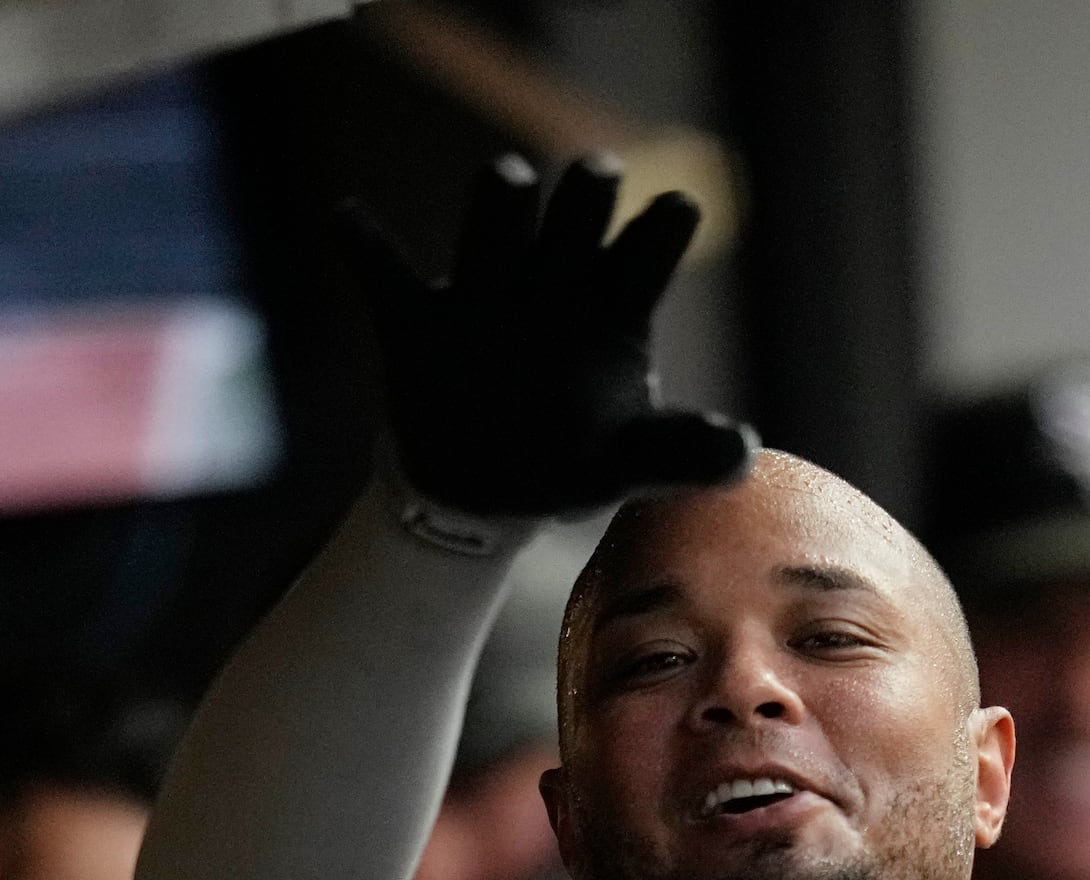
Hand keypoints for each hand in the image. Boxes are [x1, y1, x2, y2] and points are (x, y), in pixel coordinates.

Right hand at [340, 154, 756, 517]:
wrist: (480, 494)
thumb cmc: (568, 464)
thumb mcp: (628, 464)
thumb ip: (680, 451)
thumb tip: (743, 453)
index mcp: (610, 313)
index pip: (642, 259)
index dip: (657, 232)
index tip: (675, 207)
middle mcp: (551, 288)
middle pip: (571, 227)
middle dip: (583, 200)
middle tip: (600, 174)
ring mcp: (483, 299)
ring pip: (494, 235)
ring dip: (502, 208)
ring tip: (510, 179)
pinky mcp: (418, 323)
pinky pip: (385, 278)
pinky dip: (365, 249)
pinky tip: (346, 218)